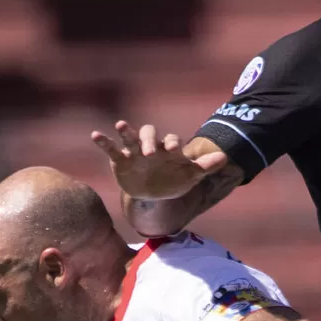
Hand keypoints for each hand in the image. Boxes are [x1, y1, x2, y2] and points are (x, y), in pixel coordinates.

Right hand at [91, 121, 229, 199]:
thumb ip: (205, 166)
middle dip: (150, 140)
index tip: (175, 151)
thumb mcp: (190, 176)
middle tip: (150, 153)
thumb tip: (225, 157)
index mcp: (168, 148)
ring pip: (129, 137)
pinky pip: (111, 149)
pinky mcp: (121, 161)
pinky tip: (95, 135)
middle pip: (149, 133)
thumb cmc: (174, 181)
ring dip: (126, 131)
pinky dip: (103, 141)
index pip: (171, 141)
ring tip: (121, 125)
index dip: (173, 144)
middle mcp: (151, 146)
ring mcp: (135, 152)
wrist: (155, 195)